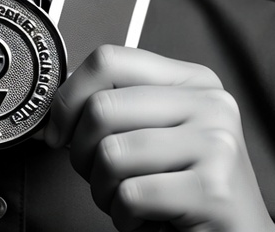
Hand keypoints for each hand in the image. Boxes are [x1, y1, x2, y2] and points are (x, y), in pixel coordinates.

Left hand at [45, 45, 274, 231]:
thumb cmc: (183, 190)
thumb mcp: (158, 132)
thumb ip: (121, 106)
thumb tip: (58, 107)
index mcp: (193, 79)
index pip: (110, 59)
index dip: (69, 96)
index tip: (59, 132)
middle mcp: (210, 103)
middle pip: (103, 107)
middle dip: (82, 153)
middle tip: (99, 177)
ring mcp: (216, 144)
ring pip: (112, 154)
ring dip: (103, 191)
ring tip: (127, 202)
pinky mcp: (213, 190)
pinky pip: (132, 194)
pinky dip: (124, 217)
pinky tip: (147, 222)